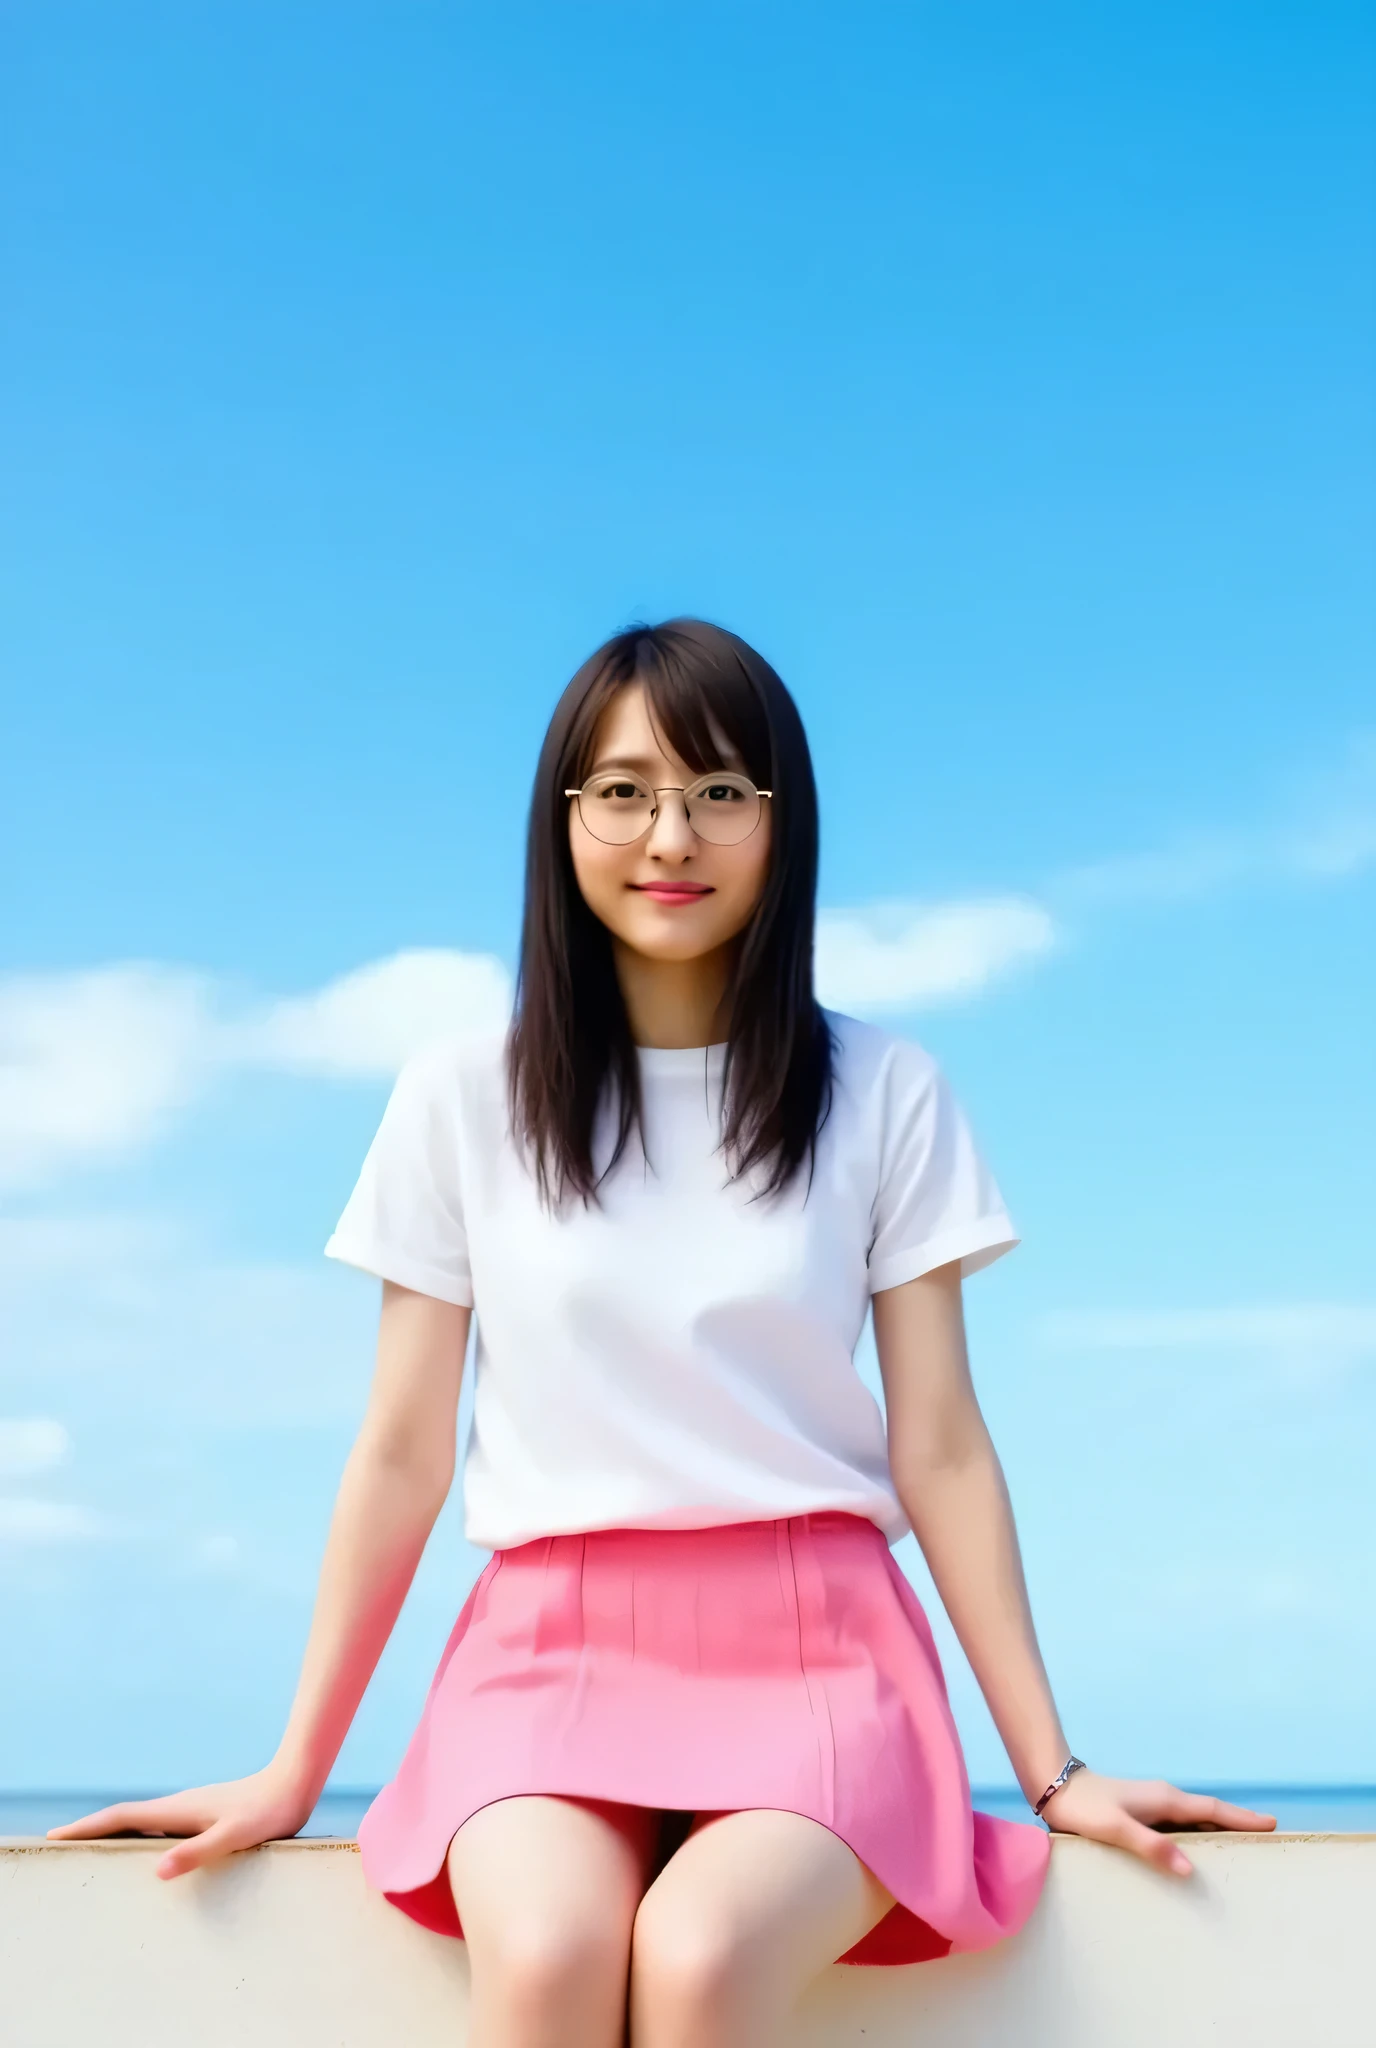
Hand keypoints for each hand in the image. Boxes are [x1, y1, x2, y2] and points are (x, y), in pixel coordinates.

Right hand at [45, 1765, 315, 1879]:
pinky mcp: (205, 1815)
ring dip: (116, 1833)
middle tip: (62, 1845)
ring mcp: (191, 1809)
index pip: (122, 1817)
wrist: (295, 1782)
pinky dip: (141, 1837)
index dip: (88, 1827)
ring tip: (94, 1851)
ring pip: (143, 1822)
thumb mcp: (234, 1835)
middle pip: (125, 1818)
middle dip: (92, 1830)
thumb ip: (198, 1851)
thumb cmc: (268, 1811)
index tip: (57, 1836)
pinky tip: (148, 1854)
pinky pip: (161, 1827)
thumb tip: (159, 1870)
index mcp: (178, 1811)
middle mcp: (179, 1807)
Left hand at [1037, 1769, 1275, 1876]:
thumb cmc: (1085, 1808)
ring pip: (1194, 1819)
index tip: (1272, 1824)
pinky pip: (1178, 1826)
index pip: (1213, 1809)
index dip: (1242, 1818)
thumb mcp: (1117, 1829)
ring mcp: (1152, 1805)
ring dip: (1217, 1830)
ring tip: (1239, 1850)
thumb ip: (1151, 1847)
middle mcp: (1164, 1799)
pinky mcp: (1141, 1813)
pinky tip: (1194, 1853)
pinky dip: (1195, 1836)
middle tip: (1267, 1841)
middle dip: (1238, 1825)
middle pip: (1210, 1813)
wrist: (1055, 1787)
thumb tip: (1189, 1869)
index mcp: (1165, 1800)